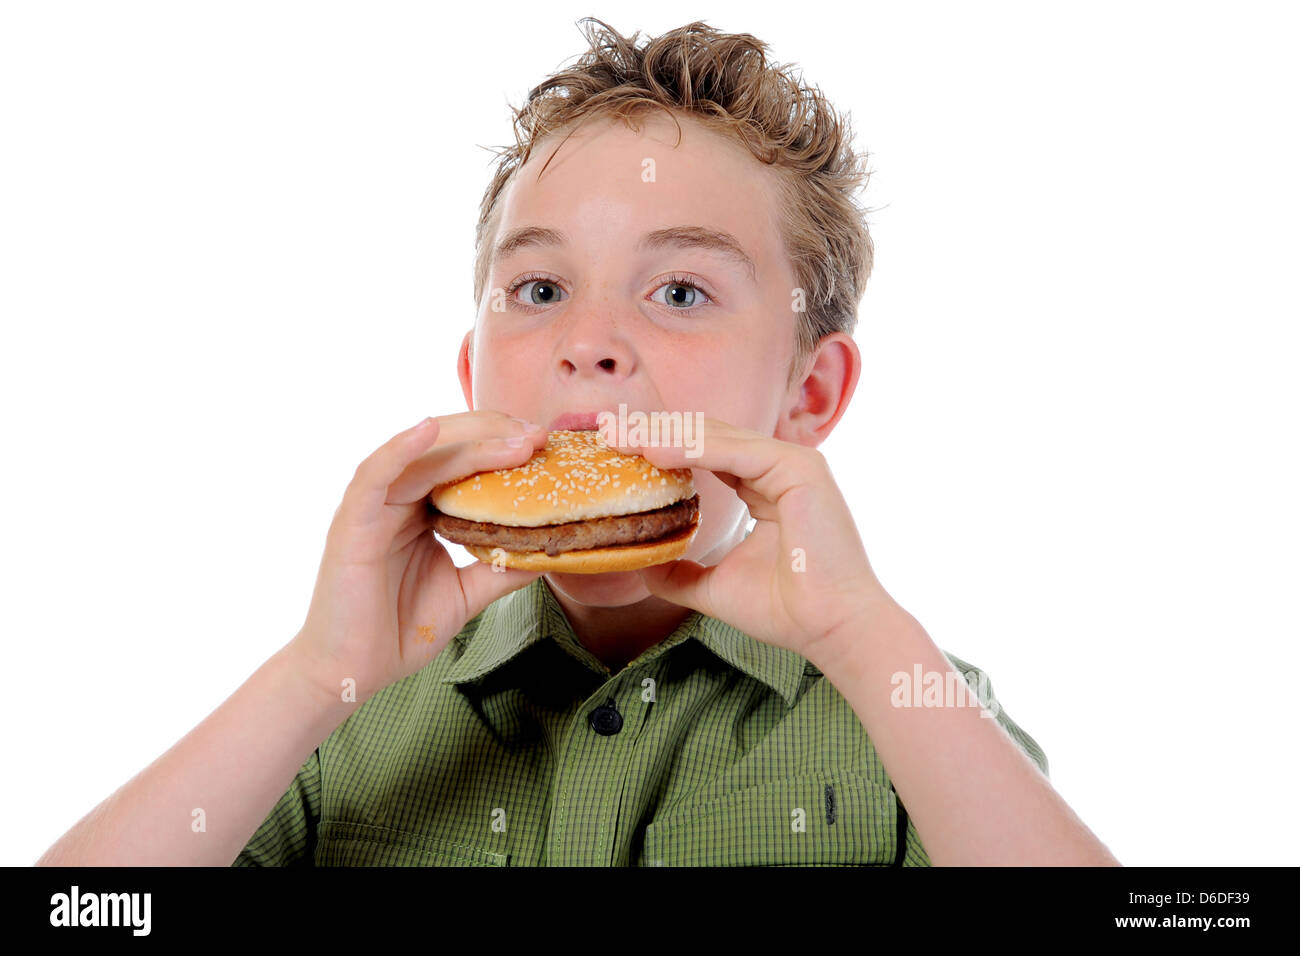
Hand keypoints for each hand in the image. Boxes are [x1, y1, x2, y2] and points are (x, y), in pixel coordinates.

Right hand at [286, 411, 547, 704]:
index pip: (463, 461)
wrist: (353, 673)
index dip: (503, 446)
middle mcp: (396, 499)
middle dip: (495, 434)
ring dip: (469, 439)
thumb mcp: (466, 593)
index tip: (545, 444)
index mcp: (421, 509)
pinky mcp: (352, 522)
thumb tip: (550, 550)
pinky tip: (428, 428)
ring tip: (514, 437)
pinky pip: (374, 475)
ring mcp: (372, 507)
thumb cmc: (399, 631)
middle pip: (446, 447)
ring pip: (421, 455)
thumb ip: (501, 567)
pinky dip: (400, 448)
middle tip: (539, 435)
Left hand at [603, 416, 895, 663]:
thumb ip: (683, 573)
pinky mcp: (799, 468)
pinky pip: (734, 451)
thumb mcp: (717, 586)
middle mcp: (779, 466)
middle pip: (705, 435)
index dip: (658, 447)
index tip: (613, 448)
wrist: (831, 629)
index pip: (703, 453)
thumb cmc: (787, 610)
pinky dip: (691, 448)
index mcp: (765, 485)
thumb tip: (646, 568)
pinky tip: (653, 451)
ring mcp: (792, 462)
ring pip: (715, 436)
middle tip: (603, 428)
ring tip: (618, 437)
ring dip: (663, 434)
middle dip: (652, 430)